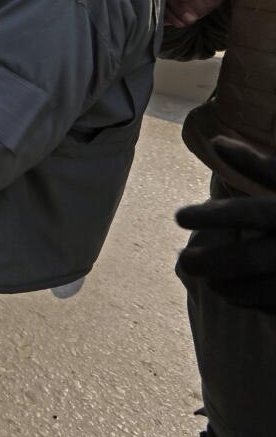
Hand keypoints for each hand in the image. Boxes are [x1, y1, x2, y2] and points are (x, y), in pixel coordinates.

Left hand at [176, 137, 275, 311]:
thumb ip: (257, 166)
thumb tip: (216, 142)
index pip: (252, 213)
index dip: (214, 215)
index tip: (178, 217)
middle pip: (253, 257)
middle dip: (214, 261)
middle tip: (182, 261)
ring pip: (265, 288)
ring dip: (230, 285)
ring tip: (205, 280)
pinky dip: (253, 301)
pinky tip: (232, 294)